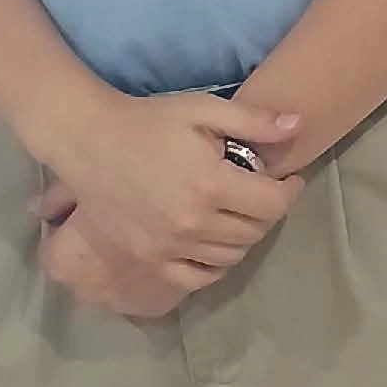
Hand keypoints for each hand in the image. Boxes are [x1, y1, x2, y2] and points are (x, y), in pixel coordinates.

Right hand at [32, 90, 305, 316]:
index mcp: (211, 183)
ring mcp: (169, 246)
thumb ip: (253, 120)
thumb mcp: (203, 110)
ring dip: (244, 236)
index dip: (289, 192)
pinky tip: (214, 243)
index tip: (287, 181)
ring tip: (238, 214)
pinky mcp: (149, 259)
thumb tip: (299, 125)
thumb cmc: (148, 121)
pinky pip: (197, 276)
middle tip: (261, 194)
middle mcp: (193, 222)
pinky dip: (214, 264)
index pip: (273, 204)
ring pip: (230, 256)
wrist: (88, 142)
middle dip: (267, 212)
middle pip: (254, 231)